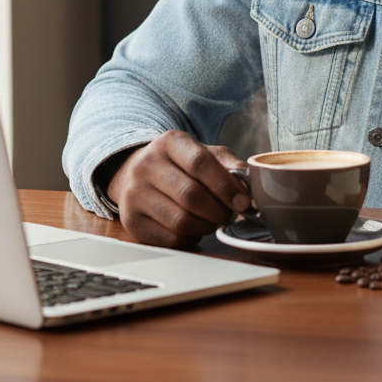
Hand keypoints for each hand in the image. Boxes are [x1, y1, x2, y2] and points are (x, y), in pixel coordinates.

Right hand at [106, 130, 251, 247]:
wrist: (139, 174)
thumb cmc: (182, 165)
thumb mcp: (206, 154)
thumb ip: (230, 166)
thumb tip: (251, 189)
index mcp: (169, 142)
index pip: (200, 163)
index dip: (226, 186)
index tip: (243, 201)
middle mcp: (146, 165)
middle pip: (191, 196)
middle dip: (219, 210)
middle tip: (229, 214)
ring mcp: (134, 194)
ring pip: (181, 221)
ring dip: (207, 226)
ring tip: (214, 220)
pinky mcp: (131, 221)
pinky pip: (170, 239)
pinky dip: (191, 237)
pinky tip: (195, 228)